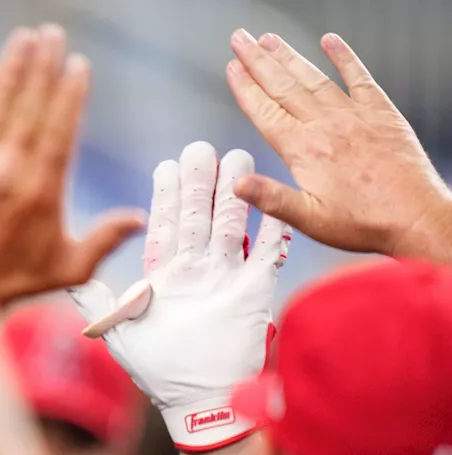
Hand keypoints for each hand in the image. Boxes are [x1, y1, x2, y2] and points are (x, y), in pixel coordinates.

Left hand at [0, 25, 144, 305]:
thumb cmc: (12, 278)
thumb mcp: (66, 267)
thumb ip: (104, 240)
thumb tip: (141, 220)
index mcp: (42, 190)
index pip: (60, 130)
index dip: (70, 94)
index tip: (78, 64)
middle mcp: (10, 171)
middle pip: (30, 106)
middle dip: (42, 66)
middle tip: (51, 34)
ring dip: (12, 68)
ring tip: (24, 37)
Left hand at [69, 141, 289, 450]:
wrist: (201, 403)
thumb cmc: (159, 371)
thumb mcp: (119, 332)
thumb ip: (96, 301)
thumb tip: (62, 276)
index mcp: (165, 276)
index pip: (164, 226)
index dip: (166, 196)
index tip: (166, 166)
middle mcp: (195, 271)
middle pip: (197, 217)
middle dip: (198, 183)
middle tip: (199, 148)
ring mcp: (227, 278)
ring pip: (230, 226)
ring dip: (234, 194)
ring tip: (236, 158)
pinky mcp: (255, 293)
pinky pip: (266, 256)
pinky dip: (271, 231)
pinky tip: (274, 202)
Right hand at [227, 30, 451, 261]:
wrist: (415, 216)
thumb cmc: (364, 222)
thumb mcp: (309, 219)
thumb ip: (271, 198)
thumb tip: (237, 183)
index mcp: (305, 150)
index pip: (265, 112)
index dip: (245, 88)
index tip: (231, 69)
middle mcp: (326, 126)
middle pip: (284, 86)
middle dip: (258, 61)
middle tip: (241, 39)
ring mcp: (354, 116)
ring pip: (313, 78)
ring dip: (289, 56)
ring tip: (270, 40)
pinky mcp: (381, 113)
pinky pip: (359, 77)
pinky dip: (344, 57)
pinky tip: (331, 41)